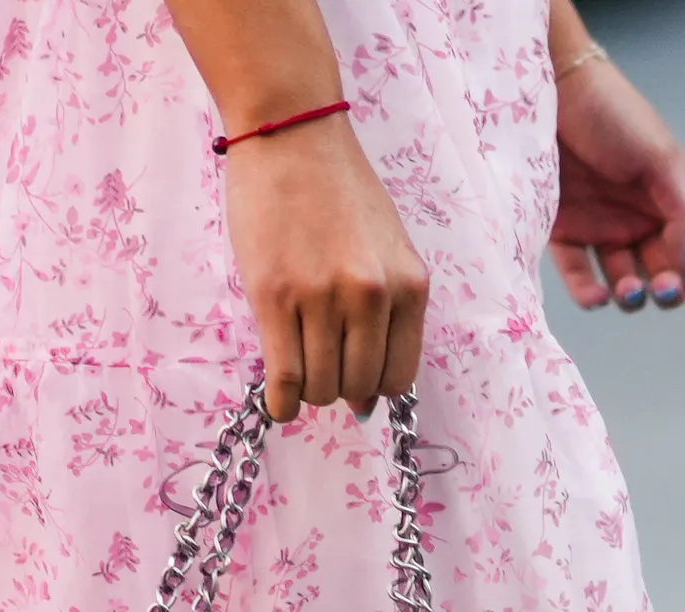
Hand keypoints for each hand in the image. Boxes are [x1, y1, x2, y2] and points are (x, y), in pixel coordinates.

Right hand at [224, 119, 430, 422]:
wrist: (291, 136)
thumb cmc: (336, 189)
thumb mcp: (385, 247)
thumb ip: (387, 308)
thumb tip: (369, 394)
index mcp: (409, 283)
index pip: (399, 376)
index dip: (373, 389)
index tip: (353, 382)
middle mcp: (372, 295)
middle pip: (357, 387)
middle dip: (337, 390)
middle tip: (318, 369)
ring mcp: (323, 297)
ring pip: (319, 388)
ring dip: (306, 391)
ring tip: (295, 366)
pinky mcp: (276, 298)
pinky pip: (285, 378)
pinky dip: (280, 401)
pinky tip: (276, 399)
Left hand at [549, 61, 684, 313]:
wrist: (555, 96)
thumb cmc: (616, 117)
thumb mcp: (660, 159)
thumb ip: (683, 210)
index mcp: (674, 200)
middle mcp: (641, 219)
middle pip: (663, 270)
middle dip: (667, 289)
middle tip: (661, 289)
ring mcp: (602, 228)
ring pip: (623, 280)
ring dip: (630, 294)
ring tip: (629, 292)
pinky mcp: (564, 232)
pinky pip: (579, 272)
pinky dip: (588, 291)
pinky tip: (597, 297)